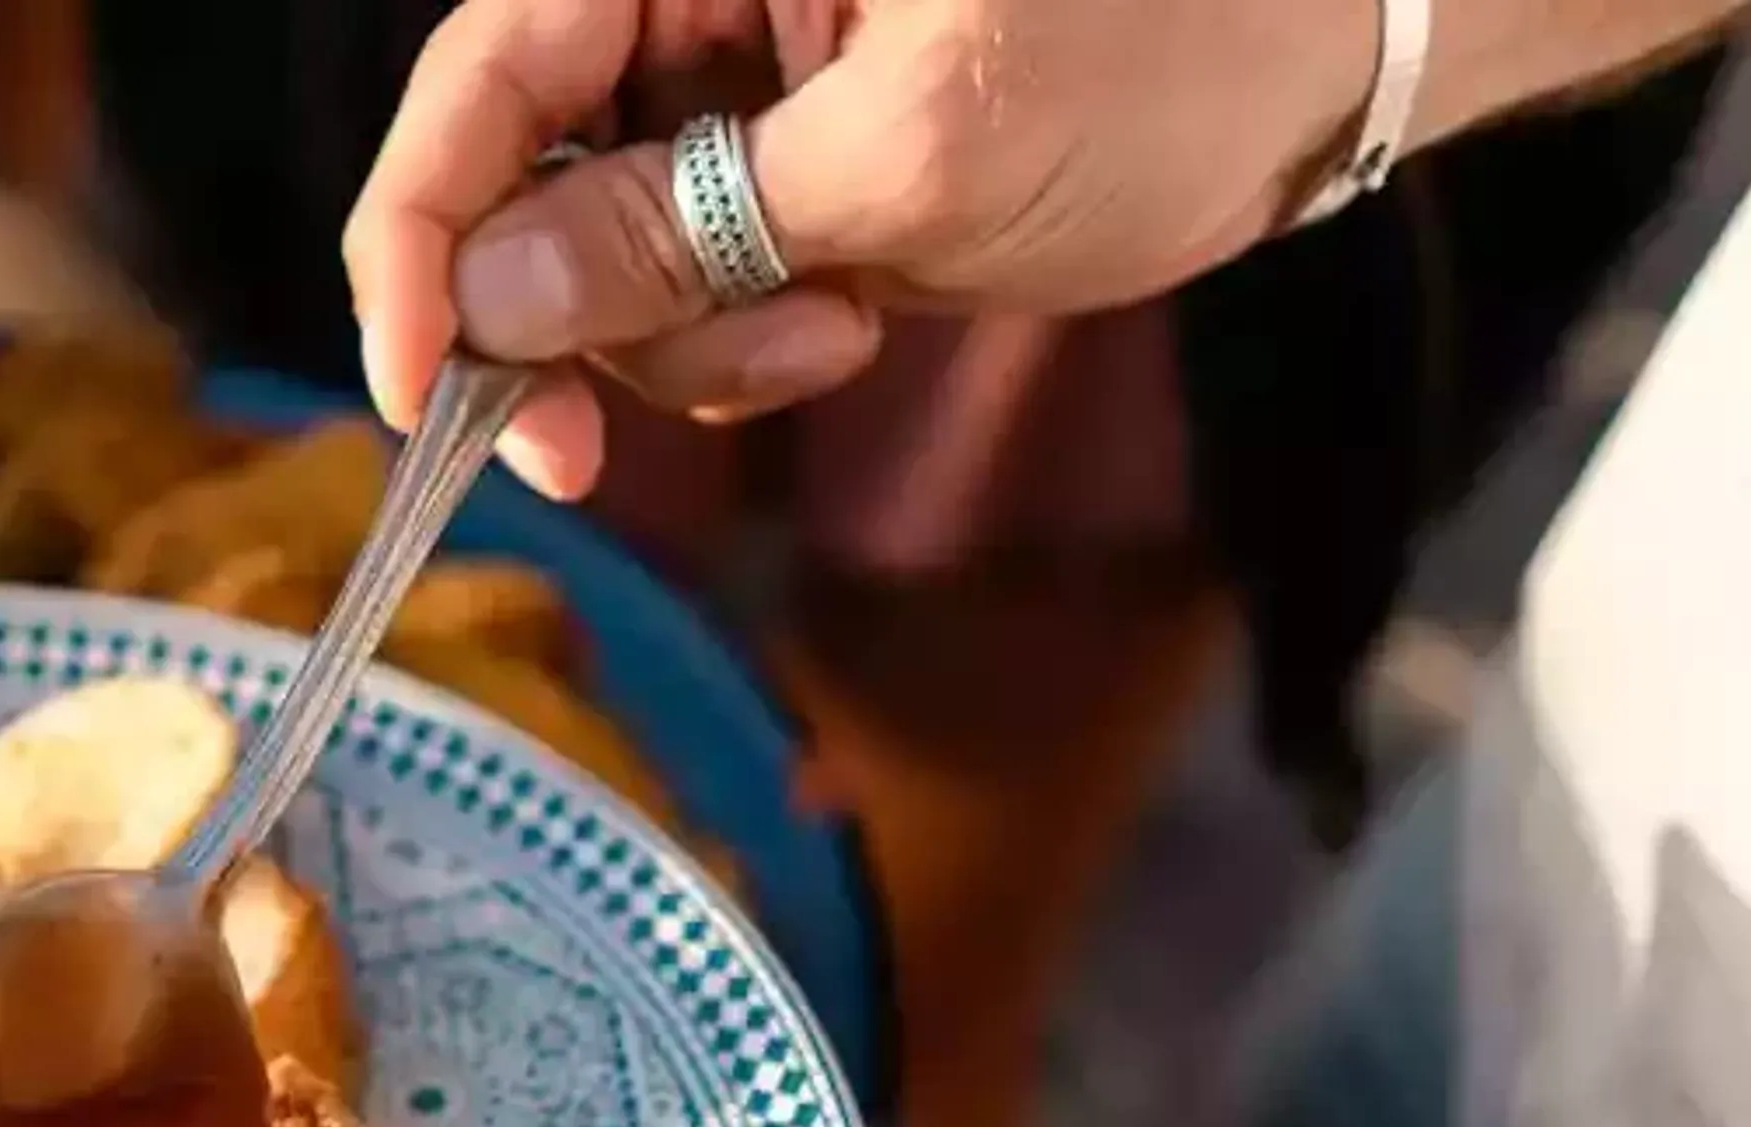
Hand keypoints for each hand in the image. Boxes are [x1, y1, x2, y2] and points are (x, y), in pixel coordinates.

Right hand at [343, 0, 1380, 493]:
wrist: (1329, 62)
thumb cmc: (1166, 50)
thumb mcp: (917, 156)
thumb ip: (688, 228)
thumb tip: (493, 295)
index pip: (483, 77)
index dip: (420, 236)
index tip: (423, 385)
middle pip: (510, 177)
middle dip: (554, 320)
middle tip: (584, 452)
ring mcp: (728, 89)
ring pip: (593, 256)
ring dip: (678, 346)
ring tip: (833, 339)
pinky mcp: (778, 172)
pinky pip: (684, 286)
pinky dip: (737, 344)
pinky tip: (848, 326)